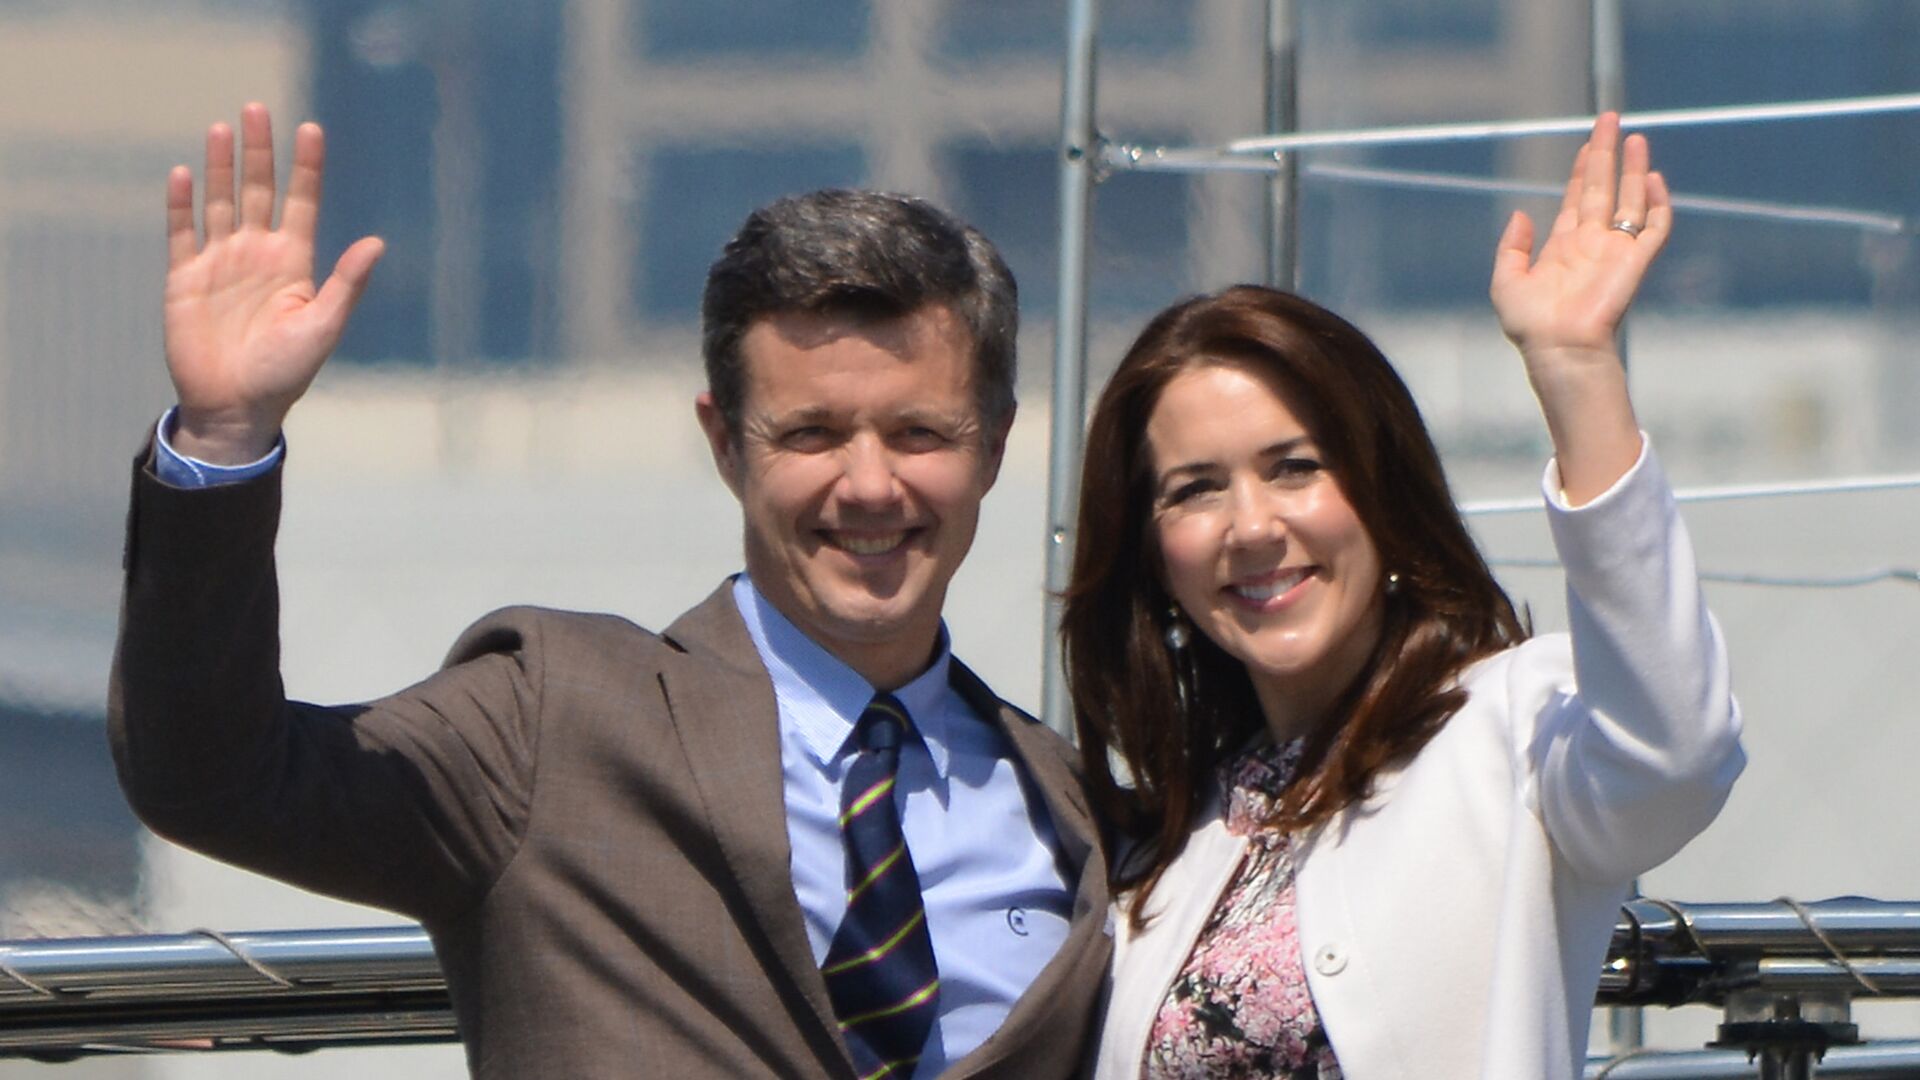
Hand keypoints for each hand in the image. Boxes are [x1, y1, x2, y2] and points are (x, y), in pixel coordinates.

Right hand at [164, 103, 383, 463]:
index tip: (310, 128)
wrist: (236, 407)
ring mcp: (220, 263)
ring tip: (222, 128)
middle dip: (259, 151)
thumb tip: (377, 242)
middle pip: (258, 191)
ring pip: (221, 202)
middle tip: (256, 108)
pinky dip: (182, 205)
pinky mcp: (185, 278)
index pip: (301, 202)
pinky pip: (182, 233)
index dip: (306, 167)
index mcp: (293, 262)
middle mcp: (257, 254)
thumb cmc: (286, 373)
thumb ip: (347, 284)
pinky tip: (184, 175)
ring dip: (220, 167)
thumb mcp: (323, 327)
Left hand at [1489, 112, 1668, 369]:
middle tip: (1610, 119)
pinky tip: (1653, 178)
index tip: (1586, 143)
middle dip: (1607, 153)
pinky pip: (1655, 228)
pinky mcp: (1636, 263)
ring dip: (1634, 169)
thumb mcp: (1506, 282)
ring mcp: (1617, 251)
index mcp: (1565, 246)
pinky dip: (1659, 204)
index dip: (1582, 169)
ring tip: (1636, 137)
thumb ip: (1511, 247)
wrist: (1559, 348)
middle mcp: (1593, 243)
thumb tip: (1521, 213)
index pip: (1578, 197)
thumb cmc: (1531, 324)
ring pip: (1631, 200)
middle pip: (1604, 187)